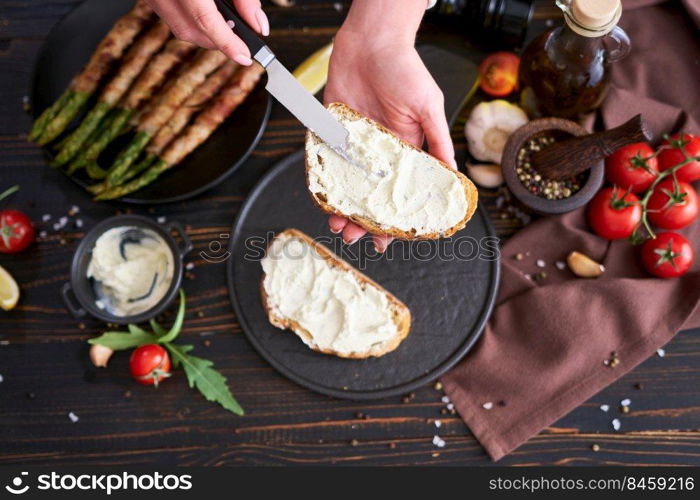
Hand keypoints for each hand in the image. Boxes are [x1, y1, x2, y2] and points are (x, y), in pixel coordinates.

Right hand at [145, 0, 268, 65]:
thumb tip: (258, 25)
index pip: (206, 20)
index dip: (228, 44)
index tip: (245, 56)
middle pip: (193, 30)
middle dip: (219, 41)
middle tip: (241, 38)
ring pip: (181, 28)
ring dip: (206, 33)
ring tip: (226, 24)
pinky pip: (171, 16)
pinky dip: (192, 20)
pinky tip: (206, 11)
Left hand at [323, 29, 454, 251]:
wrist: (371, 42)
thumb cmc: (405, 69)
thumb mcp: (428, 106)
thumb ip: (436, 139)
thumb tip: (452, 172)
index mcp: (405, 150)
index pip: (399, 192)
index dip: (395, 216)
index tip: (390, 238)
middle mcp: (378, 152)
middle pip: (369, 195)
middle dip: (363, 220)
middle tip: (357, 238)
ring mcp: (353, 145)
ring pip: (345, 186)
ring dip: (341, 207)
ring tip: (338, 225)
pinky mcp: (332, 132)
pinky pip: (325, 163)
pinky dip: (322, 182)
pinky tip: (322, 198)